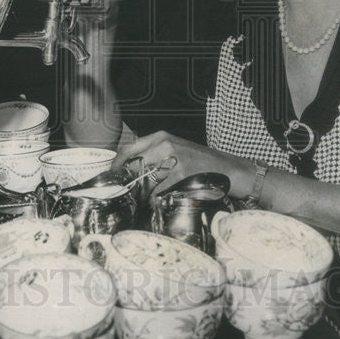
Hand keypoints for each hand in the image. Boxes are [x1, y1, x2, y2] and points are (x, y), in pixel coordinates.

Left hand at [112, 130, 255, 199]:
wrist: (227, 168)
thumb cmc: (199, 161)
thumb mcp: (176, 148)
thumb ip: (155, 154)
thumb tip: (130, 169)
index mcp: (161, 136)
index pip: (129, 148)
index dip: (116, 164)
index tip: (112, 176)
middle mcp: (165, 144)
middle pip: (134, 166)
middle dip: (129, 182)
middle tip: (128, 192)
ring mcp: (174, 158)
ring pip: (145, 181)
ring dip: (142, 194)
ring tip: (144, 199)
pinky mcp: (181, 173)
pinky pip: (158, 191)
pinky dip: (155, 200)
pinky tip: (158, 202)